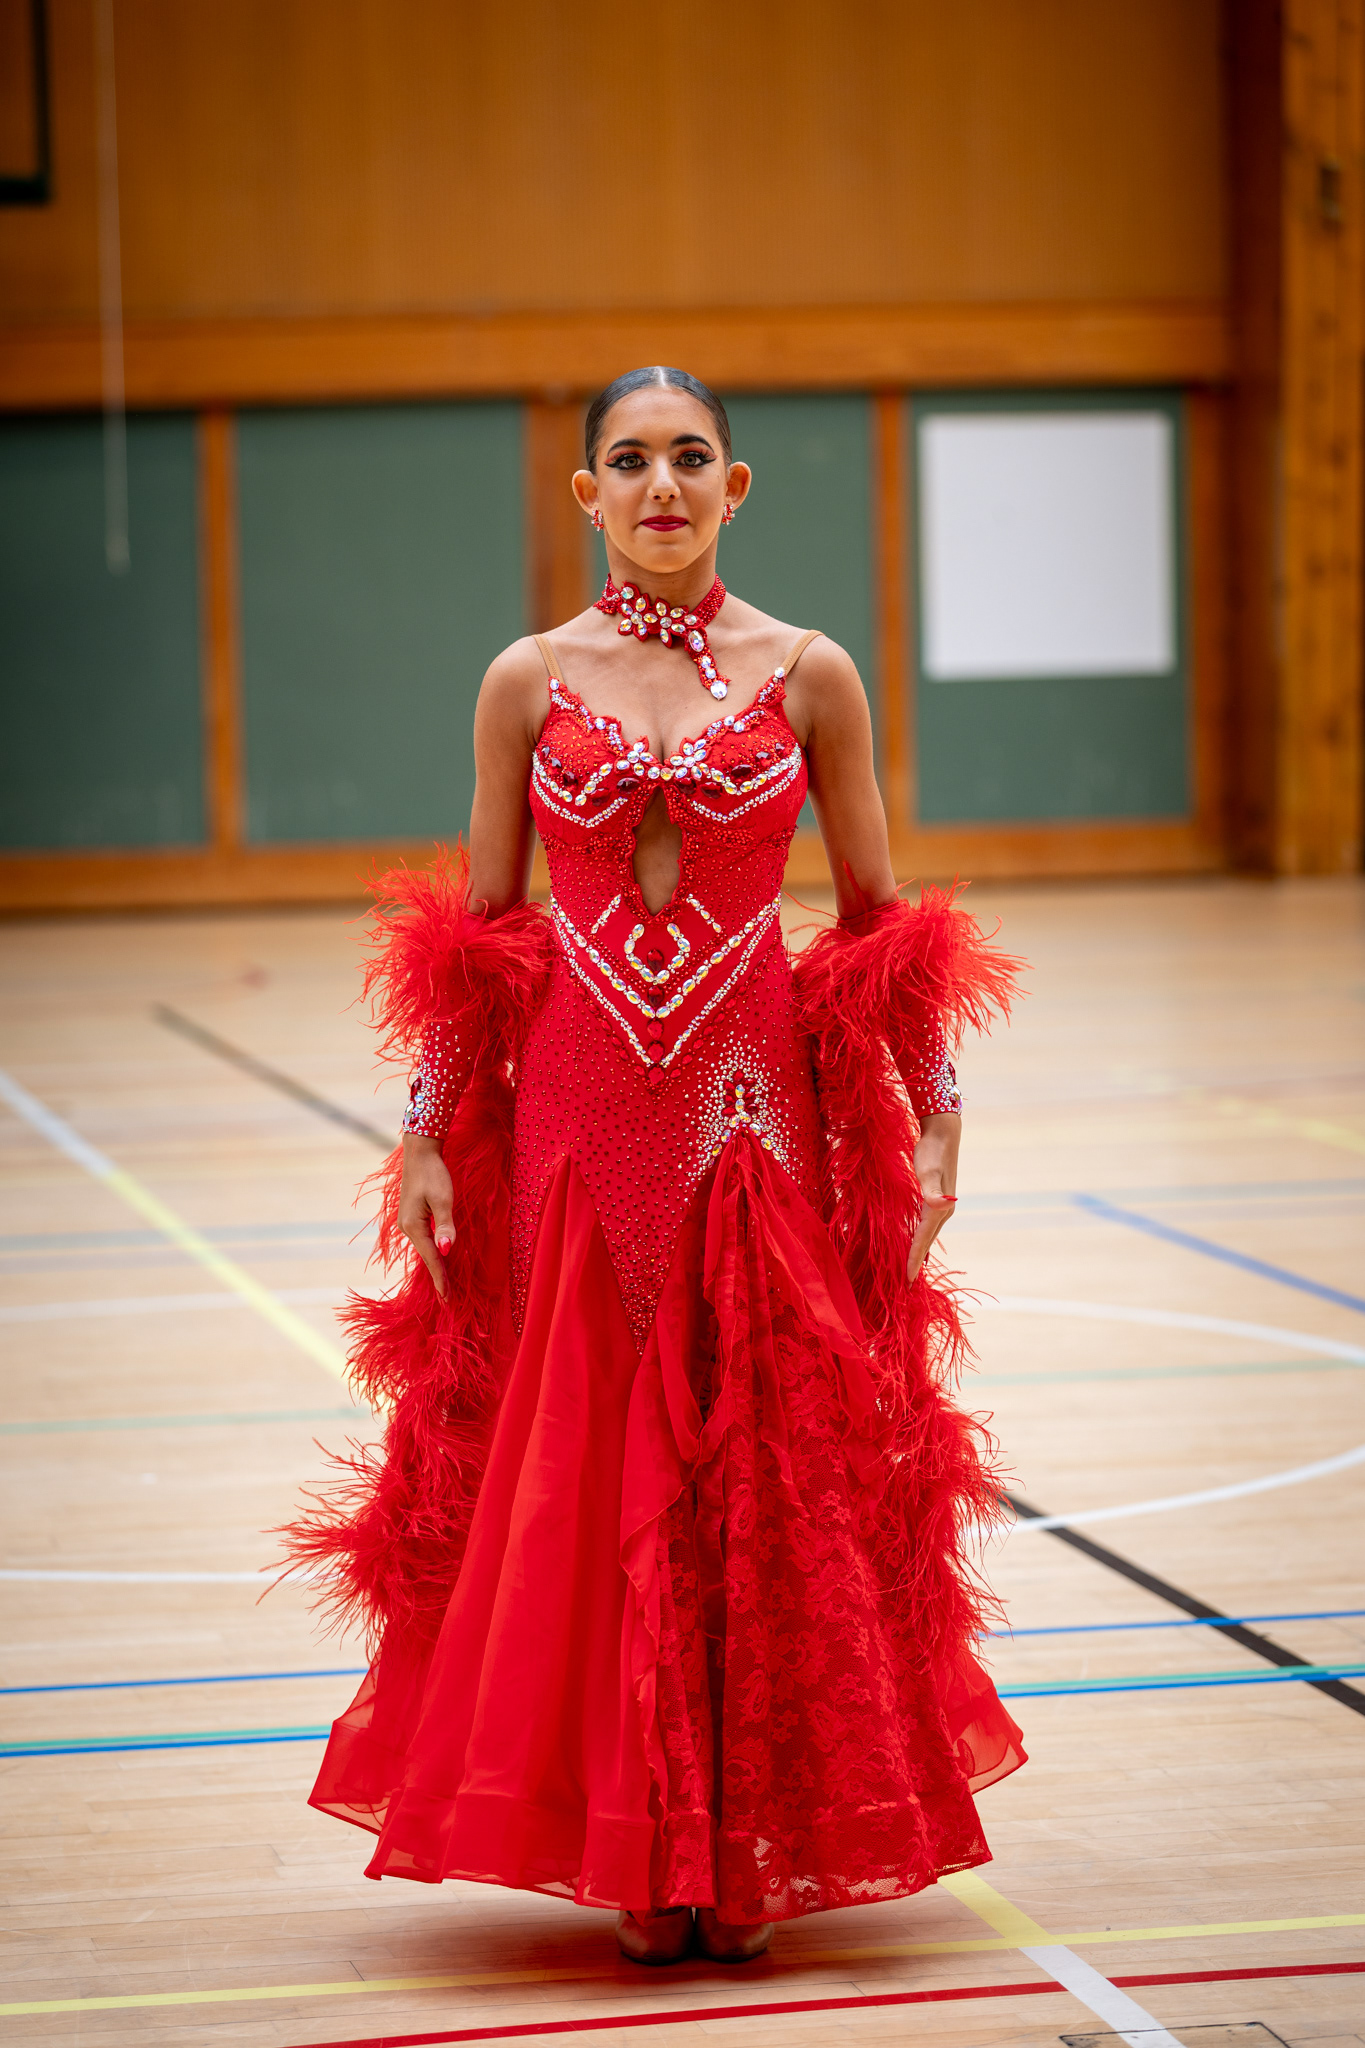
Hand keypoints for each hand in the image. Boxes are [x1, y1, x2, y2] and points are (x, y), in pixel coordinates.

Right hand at [398, 1133, 454, 1296]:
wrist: (420, 1152)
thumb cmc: (433, 1173)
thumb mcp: (443, 1198)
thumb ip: (445, 1225)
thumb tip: (446, 1250)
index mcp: (413, 1226)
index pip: (431, 1259)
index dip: (440, 1279)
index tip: (447, 1300)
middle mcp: (406, 1228)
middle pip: (426, 1257)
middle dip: (437, 1277)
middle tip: (448, 1300)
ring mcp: (407, 1223)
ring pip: (424, 1250)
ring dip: (434, 1266)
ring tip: (444, 1285)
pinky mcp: (412, 1217)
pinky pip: (423, 1241)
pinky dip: (432, 1253)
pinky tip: (438, 1258)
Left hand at [908, 1112, 960, 1281]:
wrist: (943, 1134)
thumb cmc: (931, 1151)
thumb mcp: (928, 1170)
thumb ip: (931, 1189)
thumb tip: (939, 1204)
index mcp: (939, 1209)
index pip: (923, 1241)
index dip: (914, 1260)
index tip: (907, 1280)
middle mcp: (943, 1212)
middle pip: (927, 1243)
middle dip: (917, 1263)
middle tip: (906, 1285)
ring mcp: (941, 1207)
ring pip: (928, 1236)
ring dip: (919, 1253)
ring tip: (910, 1270)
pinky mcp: (935, 1201)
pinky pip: (926, 1227)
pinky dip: (920, 1239)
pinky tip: (914, 1244)